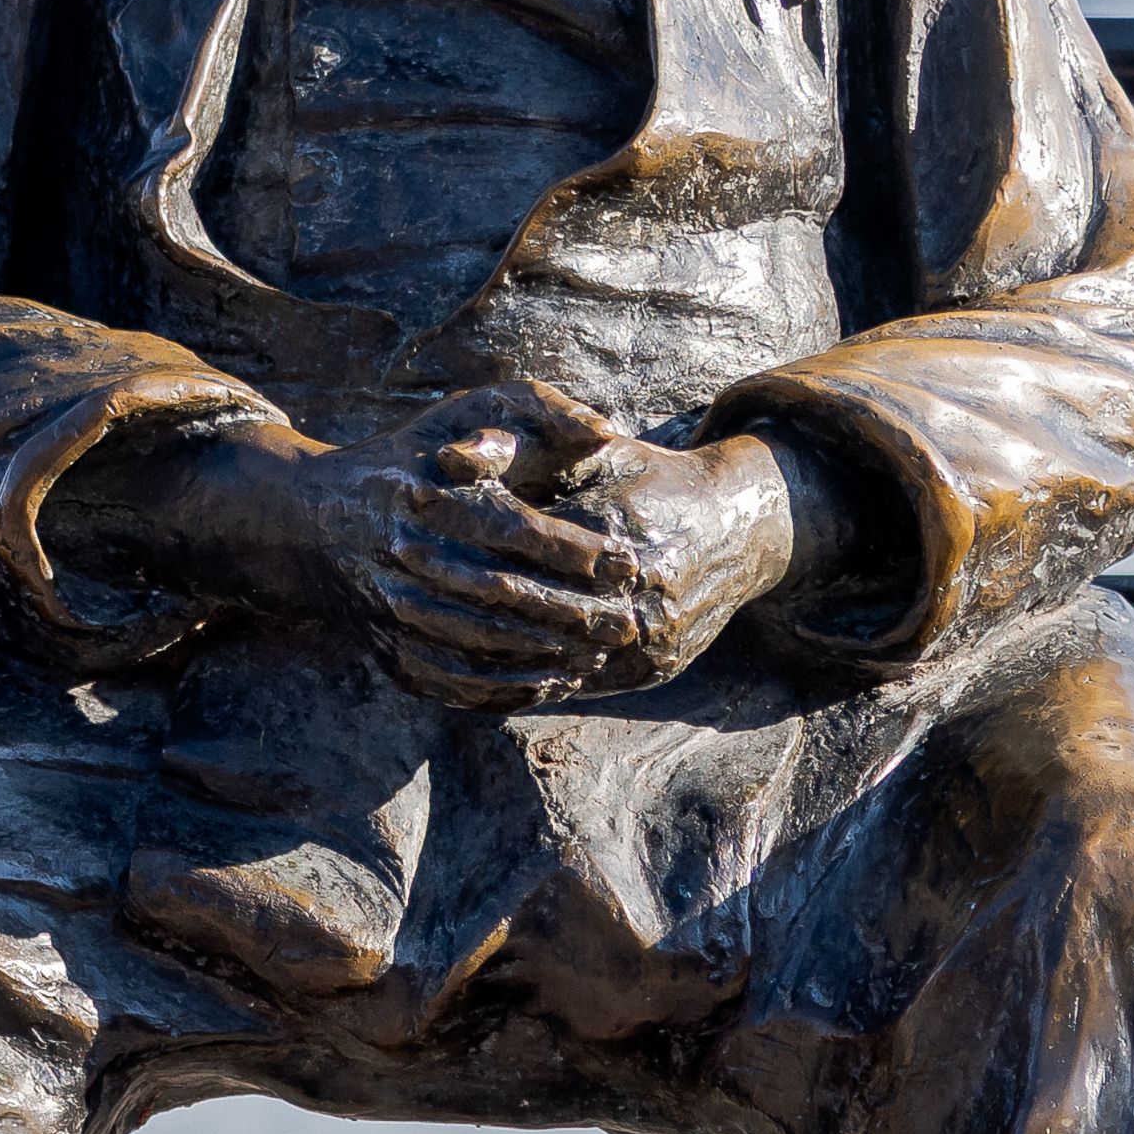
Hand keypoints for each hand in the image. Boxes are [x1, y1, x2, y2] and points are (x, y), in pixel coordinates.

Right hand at [55, 387, 814, 706]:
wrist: (277, 515)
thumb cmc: (391, 452)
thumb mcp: (462, 411)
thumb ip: (539, 410)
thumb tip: (611, 438)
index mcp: (427, 497)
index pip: (520, 533)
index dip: (587, 553)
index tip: (644, 561)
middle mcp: (406, 559)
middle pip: (511, 597)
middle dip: (583, 609)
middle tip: (652, 616)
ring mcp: (389, 610)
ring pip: (483, 643)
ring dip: (555, 653)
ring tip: (622, 653)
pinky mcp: (384, 645)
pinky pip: (450, 674)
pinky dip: (504, 682)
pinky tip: (558, 685)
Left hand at [374, 387, 796, 706]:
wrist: (739, 528)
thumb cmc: (653, 479)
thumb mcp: (594, 453)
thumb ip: (524, 448)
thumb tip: (450, 456)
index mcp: (624, 535)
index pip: (525, 542)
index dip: (462, 533)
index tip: (408, 531)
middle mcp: (645, 597)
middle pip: (530, 609)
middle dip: (460, 601)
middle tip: (393, 595)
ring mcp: (653, 642)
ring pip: (548, 658)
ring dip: (480, 654)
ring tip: (417, 642)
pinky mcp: (652, 671)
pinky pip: (572, 685)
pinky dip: (519, 681)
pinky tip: (468, 673)